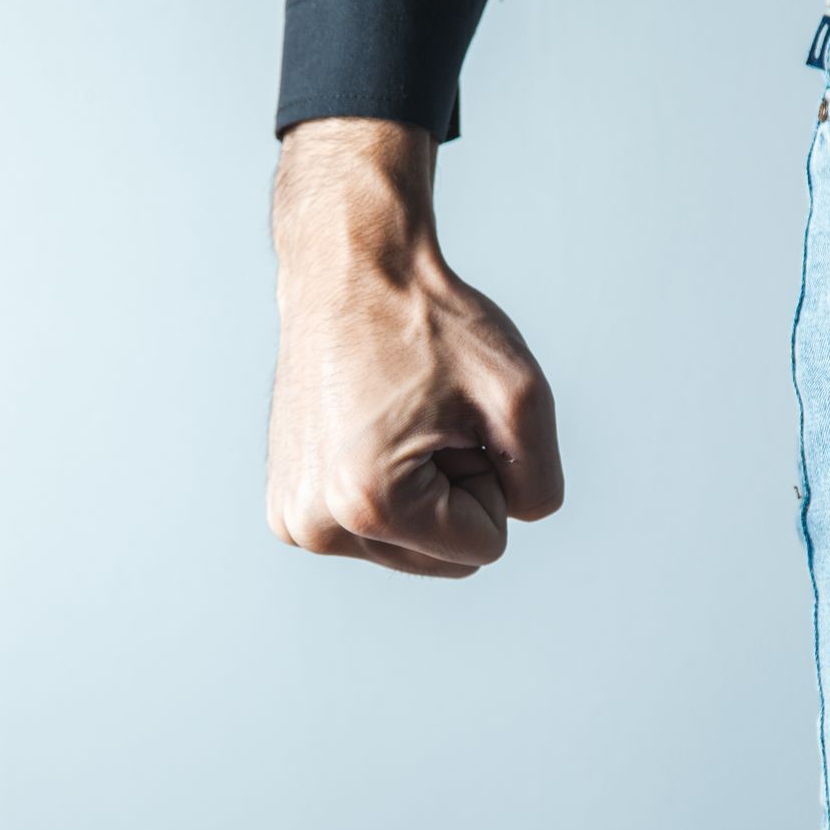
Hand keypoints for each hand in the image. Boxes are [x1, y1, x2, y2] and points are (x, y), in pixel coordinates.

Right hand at [265, 117, 563, 576]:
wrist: (349, 272)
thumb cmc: (428, 323)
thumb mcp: (521, 397)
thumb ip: (541, 484)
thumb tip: (514, 521)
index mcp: (369, 504)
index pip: (486, 547)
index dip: (489, 478)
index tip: (451, 419)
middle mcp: (317, 526)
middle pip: (445, 557)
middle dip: (454, 489)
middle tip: (424, 416)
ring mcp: (295, 520)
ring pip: (411, 547)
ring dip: (423, 487)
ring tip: (396, 418)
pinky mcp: (288, 508)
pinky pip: (376, 530)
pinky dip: (388, 487)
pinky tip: (369, 428)